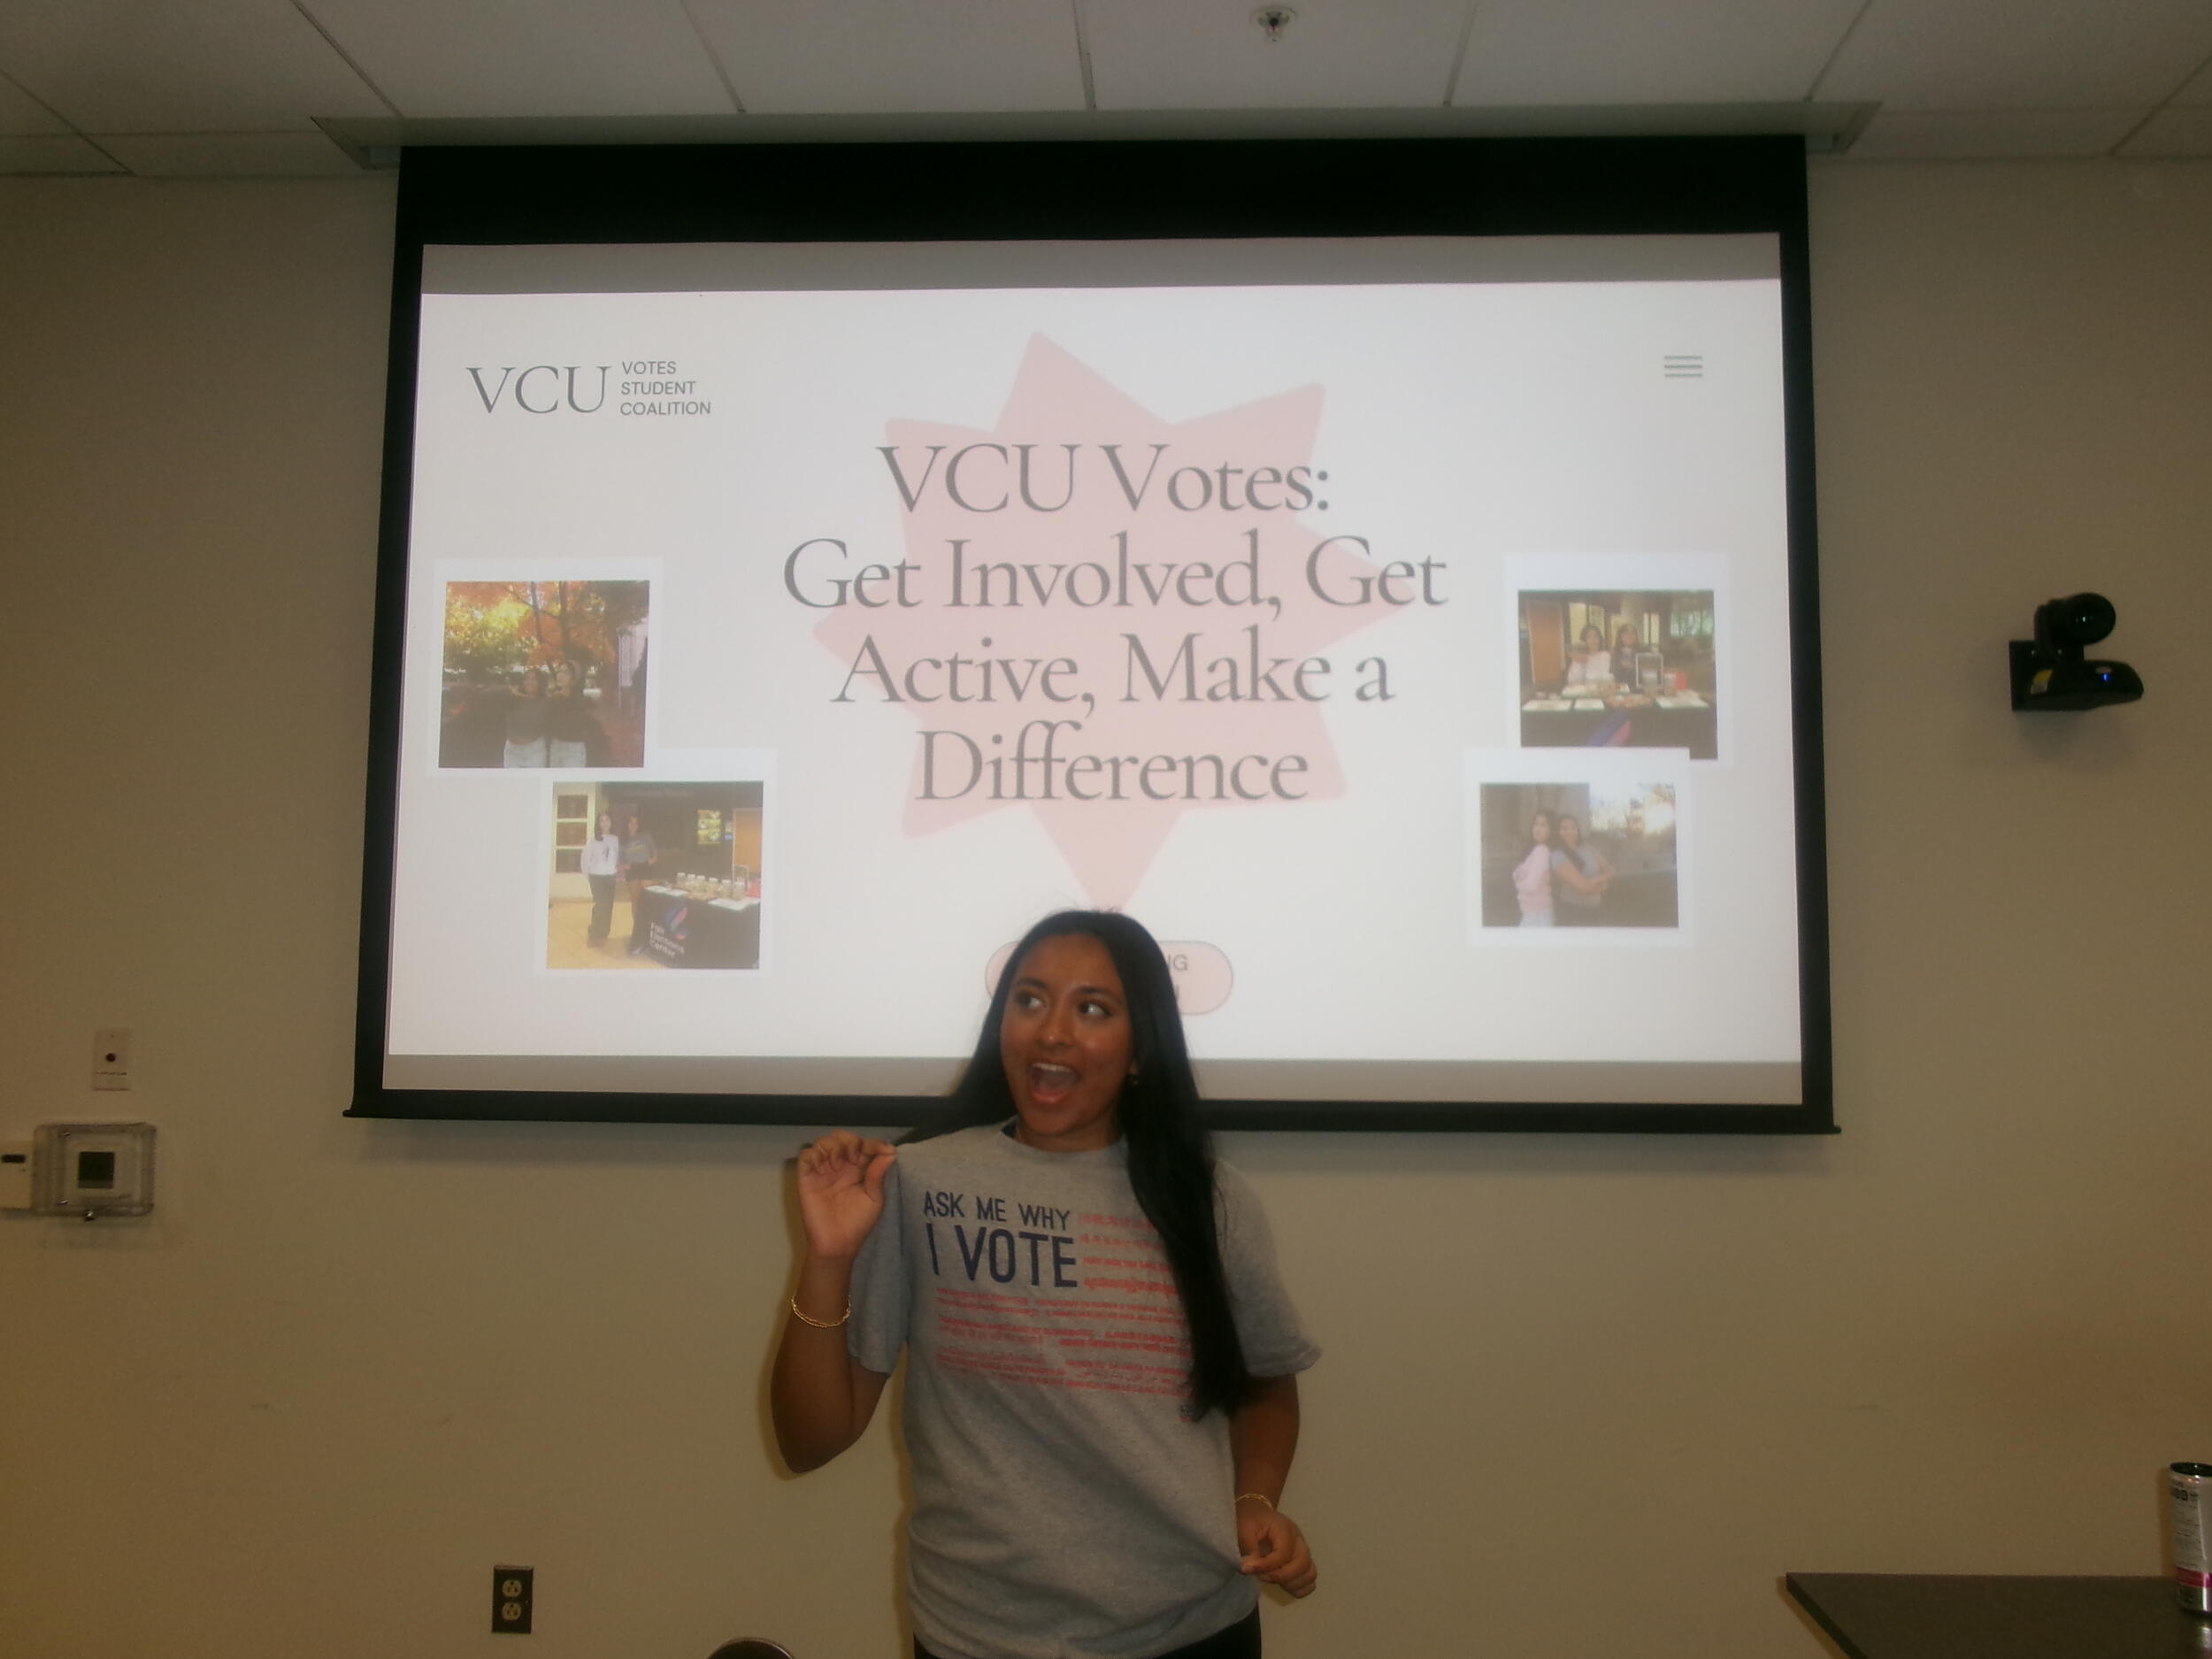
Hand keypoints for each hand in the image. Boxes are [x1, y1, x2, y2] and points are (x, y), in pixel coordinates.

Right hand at [794, 1131, 896, 1261]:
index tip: (884, 1150)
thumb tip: (890, 1151)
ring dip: (833, 1147)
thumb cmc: (858, 1223)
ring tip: (836, 1165)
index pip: (864, 1145)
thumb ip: (878, 1174)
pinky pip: (806, 1155)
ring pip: (823, 1141)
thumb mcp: (874, 1199)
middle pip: (842, 1137)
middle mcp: (840, 1165)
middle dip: (850, 1141)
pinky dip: (814, 1155)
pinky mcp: (806, 1177)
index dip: (874, 1143)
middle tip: (854, 1158)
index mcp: (859, 1169)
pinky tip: (823, 1169)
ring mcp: (822, 1170)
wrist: (838, 1244)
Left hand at [1237, 1501, 1316, 1597]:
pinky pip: (1310, 1581)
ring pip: (1310, 1574)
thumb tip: (1248, 1568)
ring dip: (1292, 1583)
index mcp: (1285, 1529)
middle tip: (1262, 1576)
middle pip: (1303, 1563)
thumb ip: (1248, 1548)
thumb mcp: (1244, 1528)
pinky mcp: (1303, 1563)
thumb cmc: (1250, 1520)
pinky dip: (1299, 1588)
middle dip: (1282, 1576)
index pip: (1284, 1552)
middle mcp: (1299, 1540)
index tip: (1248, 1569)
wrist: (1257, 1514)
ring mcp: (1303, 1552)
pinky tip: (1283, 1585)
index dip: (1267, 1565)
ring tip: (1273, 1580)